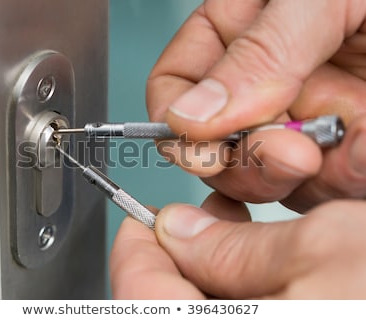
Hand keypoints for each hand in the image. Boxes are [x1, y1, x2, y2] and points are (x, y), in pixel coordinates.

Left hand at [111, 193, 365, 298]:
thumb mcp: (327, 254)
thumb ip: (234, 248)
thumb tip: (177, 231)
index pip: (138, 293)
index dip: (136, 247)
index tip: (143, 217)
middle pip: (173, 303)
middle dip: (184, 254)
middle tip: (203, 215)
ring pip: (217, 305)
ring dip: (222, 268)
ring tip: (243, 229)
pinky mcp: (306, 316)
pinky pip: (258, 308)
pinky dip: (254, 288)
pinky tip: (275, 262)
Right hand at [147, 0, 365, 210]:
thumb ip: (259, 50)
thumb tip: (189, 115)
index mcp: (241, 33)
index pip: (175, 85)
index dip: (176, 120)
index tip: (200, 142)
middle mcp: (264, 84)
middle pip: (214, 146)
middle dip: (244, 160)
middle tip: (289, 150)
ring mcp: (302, 121)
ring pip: (265, 176)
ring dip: (301, 176)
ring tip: (347, 148)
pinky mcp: (343, 152)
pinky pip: (324, 186)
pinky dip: (346, 178)